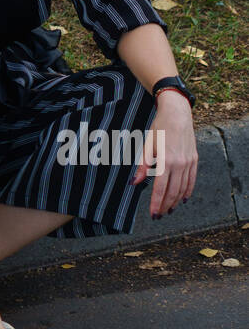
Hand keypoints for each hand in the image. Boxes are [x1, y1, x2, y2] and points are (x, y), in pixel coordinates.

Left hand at [132, 91, 197, 215]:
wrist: (177, 113)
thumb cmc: (160, 128)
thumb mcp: (147, 145)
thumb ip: (142, 166)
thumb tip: (134, 183)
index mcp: (166, 161)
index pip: (160, 189)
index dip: (156, 204)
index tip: (153, 214)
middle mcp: (180, 164)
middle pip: (173, 192)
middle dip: (166, 206)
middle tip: (160, 215)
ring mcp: (189, 162)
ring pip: (183, 188)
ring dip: (176, 201)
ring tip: (169, 210)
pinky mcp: (194, 160)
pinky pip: (192, 180)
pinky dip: (187, 191)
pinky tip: (183, 199)